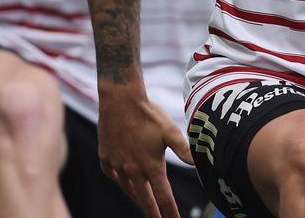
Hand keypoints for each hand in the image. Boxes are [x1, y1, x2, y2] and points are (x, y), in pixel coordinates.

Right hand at [97, 89, 193, 217]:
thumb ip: (183, 149)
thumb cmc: (147, 113)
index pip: (163, 197)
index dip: (170, 212)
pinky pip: (111, 174)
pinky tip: (120, 179)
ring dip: (136, 197)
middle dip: (153, 214)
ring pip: (127, 188)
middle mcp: (133, 169)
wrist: (120, 99)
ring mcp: (117, 164)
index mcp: (151, 166)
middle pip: (144, 200)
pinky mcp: (105, 155)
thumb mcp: (170, 130)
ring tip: (142, 202)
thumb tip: (198, 162)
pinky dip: (117, 179)